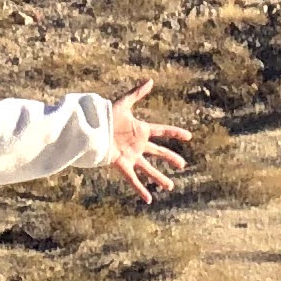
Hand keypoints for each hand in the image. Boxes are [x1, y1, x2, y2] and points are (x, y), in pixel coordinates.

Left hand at [99, 77, 193, 204]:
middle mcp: (138, 145)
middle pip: (159, 152)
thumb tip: (151, 80)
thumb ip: (137, 93)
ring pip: (149, 169)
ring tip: (170, 187)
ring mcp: (131, 156)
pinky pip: (133, 180)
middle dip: (170, 158)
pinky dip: (141, 189)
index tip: (188, 136)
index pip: (162, 132)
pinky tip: (149, 200)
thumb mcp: (124, 103)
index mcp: (141, 130)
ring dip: (159, 178)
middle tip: (182, 165)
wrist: (92, 128)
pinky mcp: (122, 165)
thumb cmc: (106, 115)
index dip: (175, 133)